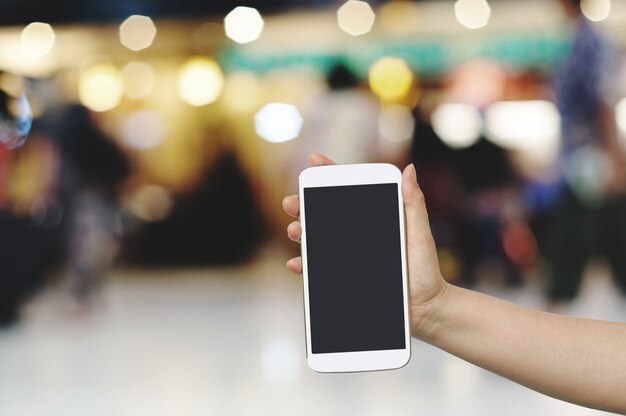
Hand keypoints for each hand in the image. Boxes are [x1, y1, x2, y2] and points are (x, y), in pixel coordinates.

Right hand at [282, 152, 448, 336]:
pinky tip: (297, 263)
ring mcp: (347, 256)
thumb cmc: (424, 269)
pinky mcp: (342, 278)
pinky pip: (318, 270)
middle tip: (292, 203)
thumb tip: (409, 169)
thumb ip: (413, 204)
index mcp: (372, 218)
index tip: (314, 160)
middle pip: (323, 213)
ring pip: (315, 238)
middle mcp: (355, 234)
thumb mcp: (420, 234)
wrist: (425, 308)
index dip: (329, 173)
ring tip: (295, 230)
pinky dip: (304, 266)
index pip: (348, 190)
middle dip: (303, 205)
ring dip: (300, 232)